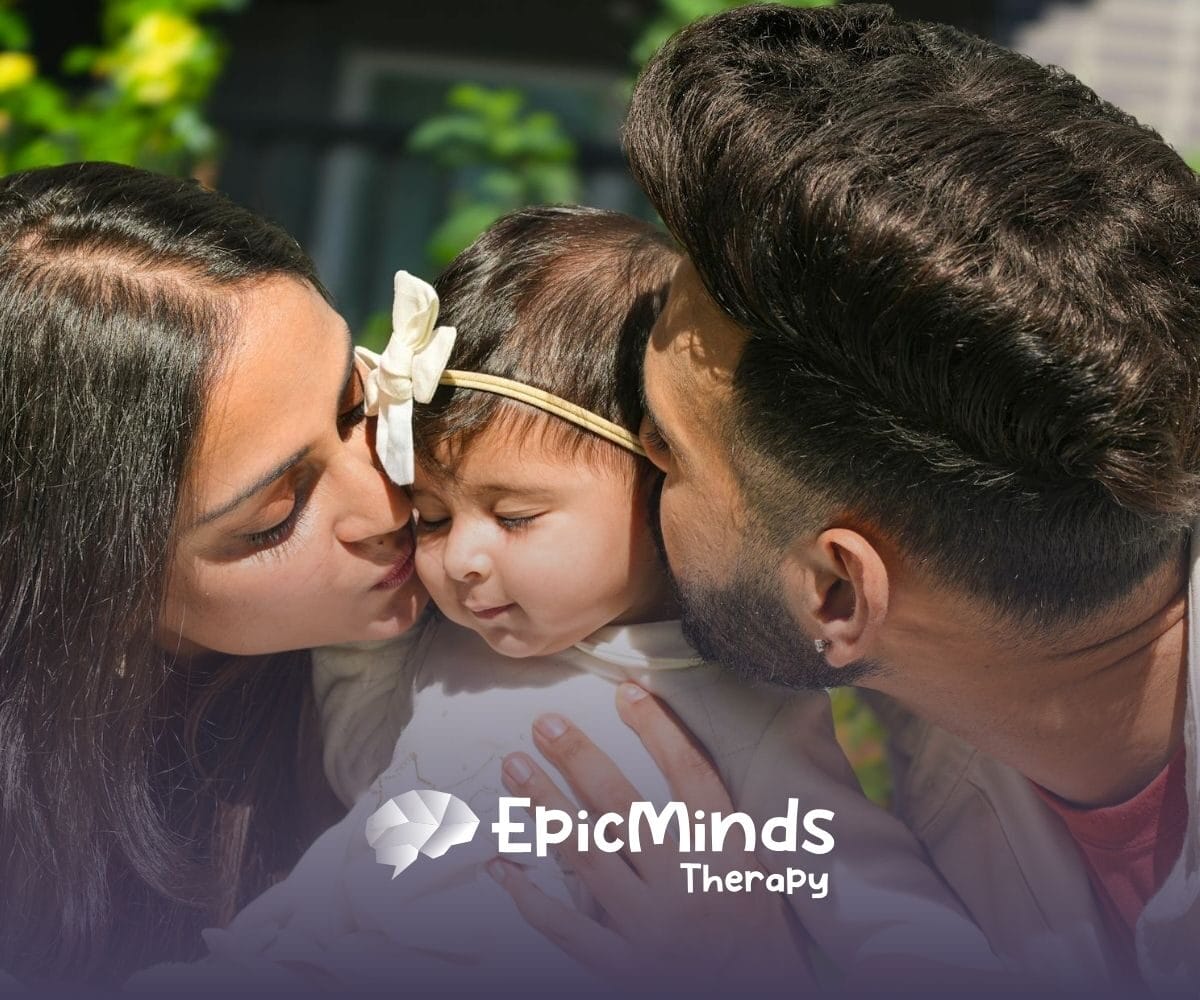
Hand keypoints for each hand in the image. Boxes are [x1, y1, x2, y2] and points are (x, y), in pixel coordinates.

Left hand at [486, 683, 813, 988]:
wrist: (761, 996)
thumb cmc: (756, 927)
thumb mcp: (754, 863)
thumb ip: (716, 816)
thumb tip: (672, 746)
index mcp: (725, 852)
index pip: (689, 774)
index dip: (656, 728)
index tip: (625, 691)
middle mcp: (686, 883)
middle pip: (623, 806)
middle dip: (579, 759)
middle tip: (546, 724)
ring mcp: (653, 926)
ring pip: (588, 855)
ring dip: (547, 806)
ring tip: (515, 769)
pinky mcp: (628, 967)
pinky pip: (569, 930)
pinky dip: (532, 899)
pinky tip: (503, 868)